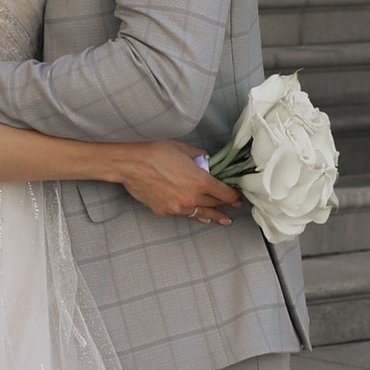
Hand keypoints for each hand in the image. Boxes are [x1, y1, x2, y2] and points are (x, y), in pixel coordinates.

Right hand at [122, 142, 242, 223]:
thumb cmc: (156, 153)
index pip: (224, 193)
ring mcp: (178, 207)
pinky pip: (184, 214)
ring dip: (213, 215)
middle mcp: (192, 198)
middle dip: (225, 205)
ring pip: (201, 213)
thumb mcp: (182, 149)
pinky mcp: (165, 211)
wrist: (131, 165)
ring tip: (223, 220)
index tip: (238, 198)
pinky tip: (200, 217)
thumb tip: (205, 161)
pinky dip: (194, 215)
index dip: (234, 196)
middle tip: (233, 207)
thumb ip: (198, 156)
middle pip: (214, 204)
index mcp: (200, 181)